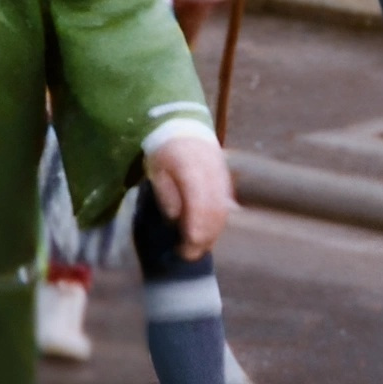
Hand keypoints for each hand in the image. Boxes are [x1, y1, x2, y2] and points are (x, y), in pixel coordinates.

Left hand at [146, 132, 235, 255]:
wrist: (184, 128)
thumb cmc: (164, 152)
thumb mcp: (156, 171)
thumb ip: (167, 195)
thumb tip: (177, 219)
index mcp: (192, 171)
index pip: (199, 207)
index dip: (195, 232)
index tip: (184, 249)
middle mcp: (213, 175)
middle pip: (214, 213)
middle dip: (204, 238)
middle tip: (189, 255)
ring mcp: (223, 178)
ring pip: (224, 212)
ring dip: (213, 234)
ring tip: (198, 247)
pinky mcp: (226, 181)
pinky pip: (226, 207)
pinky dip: (218, 223)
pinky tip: (208, 234)